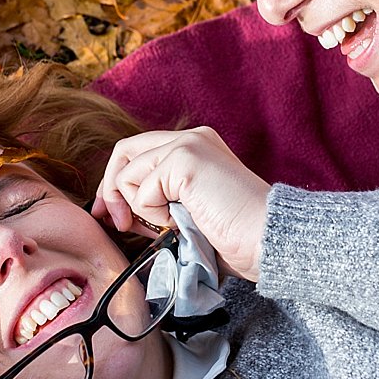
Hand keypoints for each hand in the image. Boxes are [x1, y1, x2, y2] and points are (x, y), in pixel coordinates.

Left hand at [92, 127, 271, 281]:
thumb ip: (158, 203)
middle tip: (117, 222)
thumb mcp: (188, 215)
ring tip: (168, 227)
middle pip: (125, 152)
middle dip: (110, 190)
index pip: (140, 154)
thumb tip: (121, 212)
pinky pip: (141, 190)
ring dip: (139, 209)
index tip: (115, 216)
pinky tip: (180, 223)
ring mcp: (188, 145)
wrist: (267, 240)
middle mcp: (192, 138)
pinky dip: (153, 216)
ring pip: (128, 173)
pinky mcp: (184, 159)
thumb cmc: (236, 238)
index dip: (117, 184)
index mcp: (197, 148)